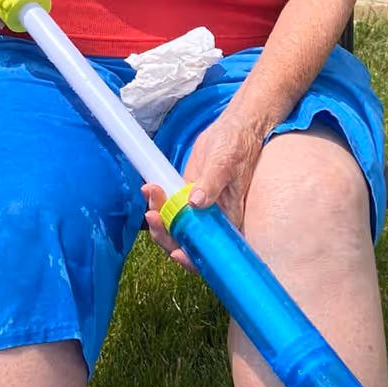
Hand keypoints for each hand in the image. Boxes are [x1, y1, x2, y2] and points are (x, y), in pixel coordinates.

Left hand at [143, 111, 267, 269]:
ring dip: (158, 218)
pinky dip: (157, 201)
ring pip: (174, 227)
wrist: (233, 128)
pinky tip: (149, 189)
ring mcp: (198, 208)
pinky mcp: (187, 194)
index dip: (192, 258)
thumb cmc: (237, 146)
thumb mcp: (225, 164)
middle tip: (152, 215)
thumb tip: (197, 203)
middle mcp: (213, 219)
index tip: (177, 252)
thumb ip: (212, 184)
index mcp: (229, 220)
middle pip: (186, 243)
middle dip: (166, 235)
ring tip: (150, 193)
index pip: (210, 251)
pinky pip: (169, 207)